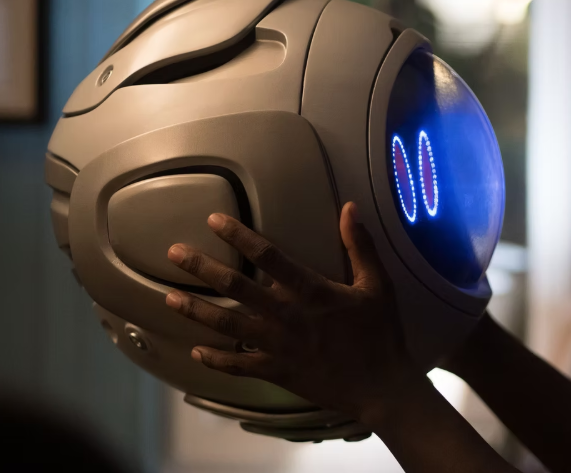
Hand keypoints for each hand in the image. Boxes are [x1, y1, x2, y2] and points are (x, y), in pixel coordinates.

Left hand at [163, 202, 417, 418]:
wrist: (380, 386)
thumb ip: (360, 245)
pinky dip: (216, 359)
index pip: (269, 257)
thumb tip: (349, 207)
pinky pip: (239, 365)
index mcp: (311, 291)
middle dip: (203, 269)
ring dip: (197, 311)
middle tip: (174, 253)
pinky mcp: (277, 371)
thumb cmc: (380, 333)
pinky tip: (196, 351)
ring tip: (168, 298)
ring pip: (228, 325)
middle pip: (237, 287)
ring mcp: (278, 346)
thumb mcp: (377, 284)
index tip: (214, 221)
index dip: (239, 237)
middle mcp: (287, 315)